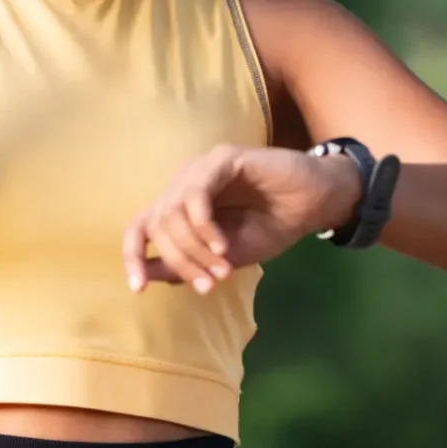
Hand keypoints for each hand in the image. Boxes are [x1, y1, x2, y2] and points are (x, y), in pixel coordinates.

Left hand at [121, 144, 363, 292]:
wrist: (314, 202)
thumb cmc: (271, 226)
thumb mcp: (223, 257)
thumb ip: (186, 263)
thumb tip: (147, 277)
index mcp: (179, 204)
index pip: (139, 226)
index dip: (132, 256)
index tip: (138, 288)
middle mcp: (183, 182)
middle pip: (156, 224)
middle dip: (181, 261)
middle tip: (210, 282)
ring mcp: (201, 168)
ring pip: (172, 212)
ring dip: (194, 248)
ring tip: (223, 267)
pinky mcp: (222, 159)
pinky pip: (196, 195)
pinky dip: (205, 227)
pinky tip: (224, 246)